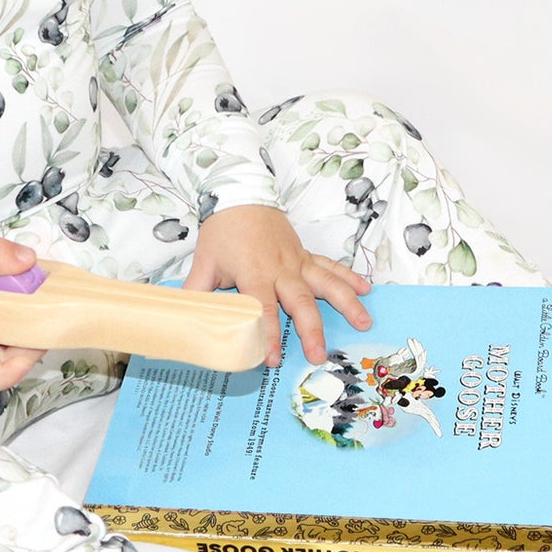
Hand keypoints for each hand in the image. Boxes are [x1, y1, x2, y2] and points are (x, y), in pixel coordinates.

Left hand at [182, 204, 372, 366]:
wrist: (240, 193)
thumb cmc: (222, 230)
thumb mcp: (204, 262)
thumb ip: (197, 293)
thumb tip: (185, 321)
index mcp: (254, 272)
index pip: (263, 309)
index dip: (267, 334)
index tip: (271, 358)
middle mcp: (281, 268)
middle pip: (300, 302)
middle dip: (311, 330)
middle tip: (320, 356)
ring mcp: (297, 260)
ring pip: (326, 283)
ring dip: (346, 303)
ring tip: (365, 323)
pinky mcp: (305, 253)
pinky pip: (330, 266)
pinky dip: (349, 277)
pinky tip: (366, 290)